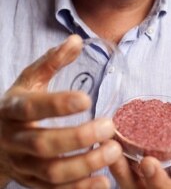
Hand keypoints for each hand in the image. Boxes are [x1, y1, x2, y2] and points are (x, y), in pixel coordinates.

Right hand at [0, 35, 121, 187]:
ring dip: (83, 165)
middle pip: (43, 144)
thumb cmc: (19, 104)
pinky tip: (103, 180)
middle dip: (78, 138)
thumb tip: (76, 40)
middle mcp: (15, 139)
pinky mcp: (31, 182)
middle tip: (109, 127)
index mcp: (13, 109)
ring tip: (113, 152)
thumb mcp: (30, 79)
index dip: (57, 105)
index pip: (31, 107)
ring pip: (50, 172)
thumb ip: (52, 60)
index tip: (86, 99)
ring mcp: (22, 164)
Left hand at [110, 132, 170, 188]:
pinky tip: (105, 139)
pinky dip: (112, 158)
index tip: (148, 162)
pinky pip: (118, 173)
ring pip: (122, 180)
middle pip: (133, 186)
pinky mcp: (130, 181)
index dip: (156, 178)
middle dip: (121, 168)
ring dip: (112, 160)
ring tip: (104, 138)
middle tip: (112, 145)